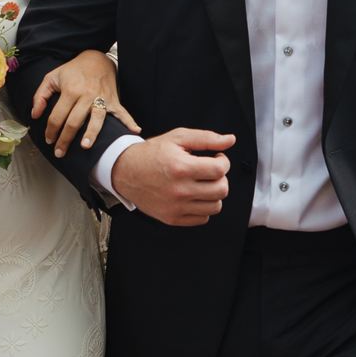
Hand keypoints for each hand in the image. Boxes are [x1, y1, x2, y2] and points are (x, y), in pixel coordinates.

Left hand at [30, 48, 139, 157]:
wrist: (96, 59)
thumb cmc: (73, 71)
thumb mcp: (52, 78)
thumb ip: (40, 95)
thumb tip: (35, 115)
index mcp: (70, 90)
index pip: (57, 115)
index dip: (51, 130)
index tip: (49, 140)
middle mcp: (86, 95)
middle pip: (74, 121)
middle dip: (65, 139)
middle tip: (60, 152)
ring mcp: (101, 98)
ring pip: (96, 119)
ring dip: (91, 133)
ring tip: (86, 147)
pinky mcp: (113, 100)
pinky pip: (122, 113)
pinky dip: (129, 122)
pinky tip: (135, 132)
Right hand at [111, 128, 234, 225]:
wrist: (125, 171)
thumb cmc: (152, 153)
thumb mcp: (178, 137)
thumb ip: (206, 138)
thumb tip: (231, 140)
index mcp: (181, 167)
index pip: (220, 170)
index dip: (223, 161)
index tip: (217, 158)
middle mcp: (179, 190)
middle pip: (222, 190)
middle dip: (221, 178)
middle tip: (211, 171)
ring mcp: (175, 207)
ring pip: (215, 206)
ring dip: (214, 194)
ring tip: (203, 184)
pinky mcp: (172, 218)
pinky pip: (202, 218)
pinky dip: (203, 208)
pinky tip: (195, 195)